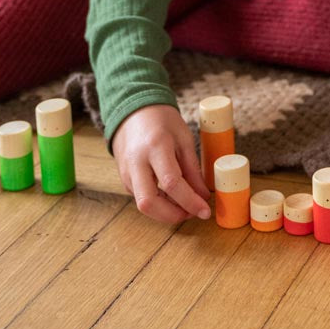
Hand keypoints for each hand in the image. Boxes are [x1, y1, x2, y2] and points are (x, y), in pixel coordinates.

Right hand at [111, 104, 211, 223]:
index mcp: (155, 147)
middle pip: (148, 203)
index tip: (205, 211)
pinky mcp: (124, 179)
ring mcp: (126, 173)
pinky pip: (141, 198)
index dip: (190, 201)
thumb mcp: (184, 138)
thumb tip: (203, 196)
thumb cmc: (162, 121)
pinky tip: (173, 199)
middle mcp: (136, 163)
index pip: (172, 183)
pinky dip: (158, 204)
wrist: (133, 112)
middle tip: (193, 214)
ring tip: (187, 206)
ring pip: (143, 205)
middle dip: (172, 215)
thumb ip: (192, 169)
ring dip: (166, 212)